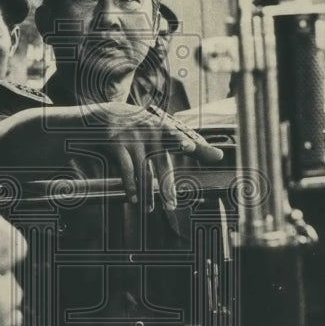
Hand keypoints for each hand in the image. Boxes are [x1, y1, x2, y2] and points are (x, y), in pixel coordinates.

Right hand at [76, 102, 223, 208]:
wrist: (103, 116)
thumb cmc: (140, 126)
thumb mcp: (160, 129)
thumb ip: (190, 144)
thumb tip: (221, 156)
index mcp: (162, 127)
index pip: (175, 134)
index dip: (182, 140)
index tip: (190, 146)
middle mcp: (148, 131)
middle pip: (160, 162)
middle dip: (165, 185)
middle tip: (171, 205)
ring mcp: (131, 138)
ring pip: (142, 171)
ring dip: (146, 193)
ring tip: (150, 210)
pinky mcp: (116, 144)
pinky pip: (125, 169)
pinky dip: (129, 186)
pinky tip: (133, 199)